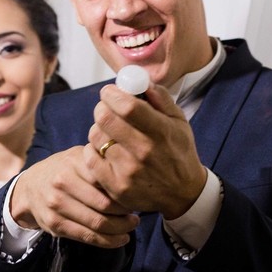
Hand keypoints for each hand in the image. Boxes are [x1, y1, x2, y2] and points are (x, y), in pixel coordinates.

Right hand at [8, 147, 139, 247]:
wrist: (30, 188)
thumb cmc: (63, 170)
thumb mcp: (78, 156)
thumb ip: (101, 161)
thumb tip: (134, 173)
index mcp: (73, 163)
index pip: (108, 180)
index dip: (126, 191)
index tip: (138, 196)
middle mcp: (62, 183)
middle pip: (105, 205)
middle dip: (126, 213)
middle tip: (138, 215)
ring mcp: (57, 206)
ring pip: (97, 224)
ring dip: (120, 229)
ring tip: (131, 226)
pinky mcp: (55, 225)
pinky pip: (87, 237)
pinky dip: (108, 241)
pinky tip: (121, 239)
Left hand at [86, 83, 207, 218]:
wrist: (182, 192)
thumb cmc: (178, 151)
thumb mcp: (178, 121)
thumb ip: (159, 98)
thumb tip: (138, 79)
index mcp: (161, 132)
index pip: (127, 106)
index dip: (112, 94)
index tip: (109, 92)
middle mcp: (144, 152)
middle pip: (105, 119)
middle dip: (102, 107)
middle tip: (106, 108)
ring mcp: (128, 172)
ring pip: (95, 137)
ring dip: (98, 129)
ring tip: (108, 131)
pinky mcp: (116, 187)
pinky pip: (90, 158)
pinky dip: (92, 149)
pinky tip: (103, 148)